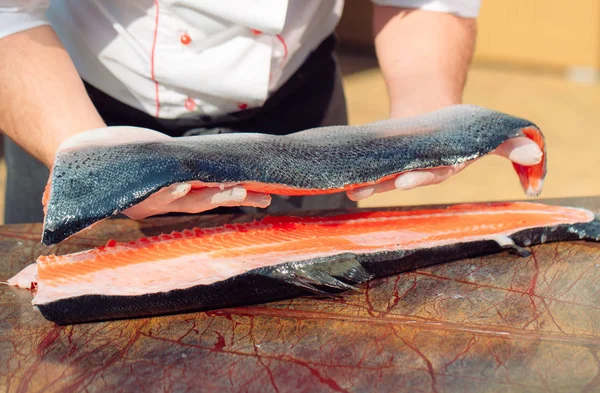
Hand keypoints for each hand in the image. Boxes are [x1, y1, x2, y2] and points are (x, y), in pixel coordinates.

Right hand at [56, 126, 271, 219]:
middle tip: (243, 193)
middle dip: (218, 196)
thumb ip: (61, 196)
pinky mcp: (188, 179)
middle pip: (193, 201)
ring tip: (263, 196)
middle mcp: (162, 201)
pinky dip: (233, 183)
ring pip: (211, 196)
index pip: (155, 199)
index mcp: (137, 202)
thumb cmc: (88, 168)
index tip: (185, 187)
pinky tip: (256, 184)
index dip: (170, 194)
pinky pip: (214, 183)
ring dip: (237, 195)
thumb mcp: (70, 183)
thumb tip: (46, 208)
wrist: (102, 158)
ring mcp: (179, 193)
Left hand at [346, 136, 542, 200]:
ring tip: (351, 191)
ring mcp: (404, 167)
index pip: (434, 173)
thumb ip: (510, 143)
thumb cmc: (459, 127)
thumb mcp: (485, 132)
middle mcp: (423, 171)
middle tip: (367, 190)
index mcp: (445, 165)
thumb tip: (536, 151)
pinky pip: (374, 170)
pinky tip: (346, 183)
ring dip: (369, 186)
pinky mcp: (389, 162)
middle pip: (403, 179)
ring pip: (385, 178)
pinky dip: (361, 176)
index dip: (420, 177)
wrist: (434, 114)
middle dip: (387, 184)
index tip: (405, 180)